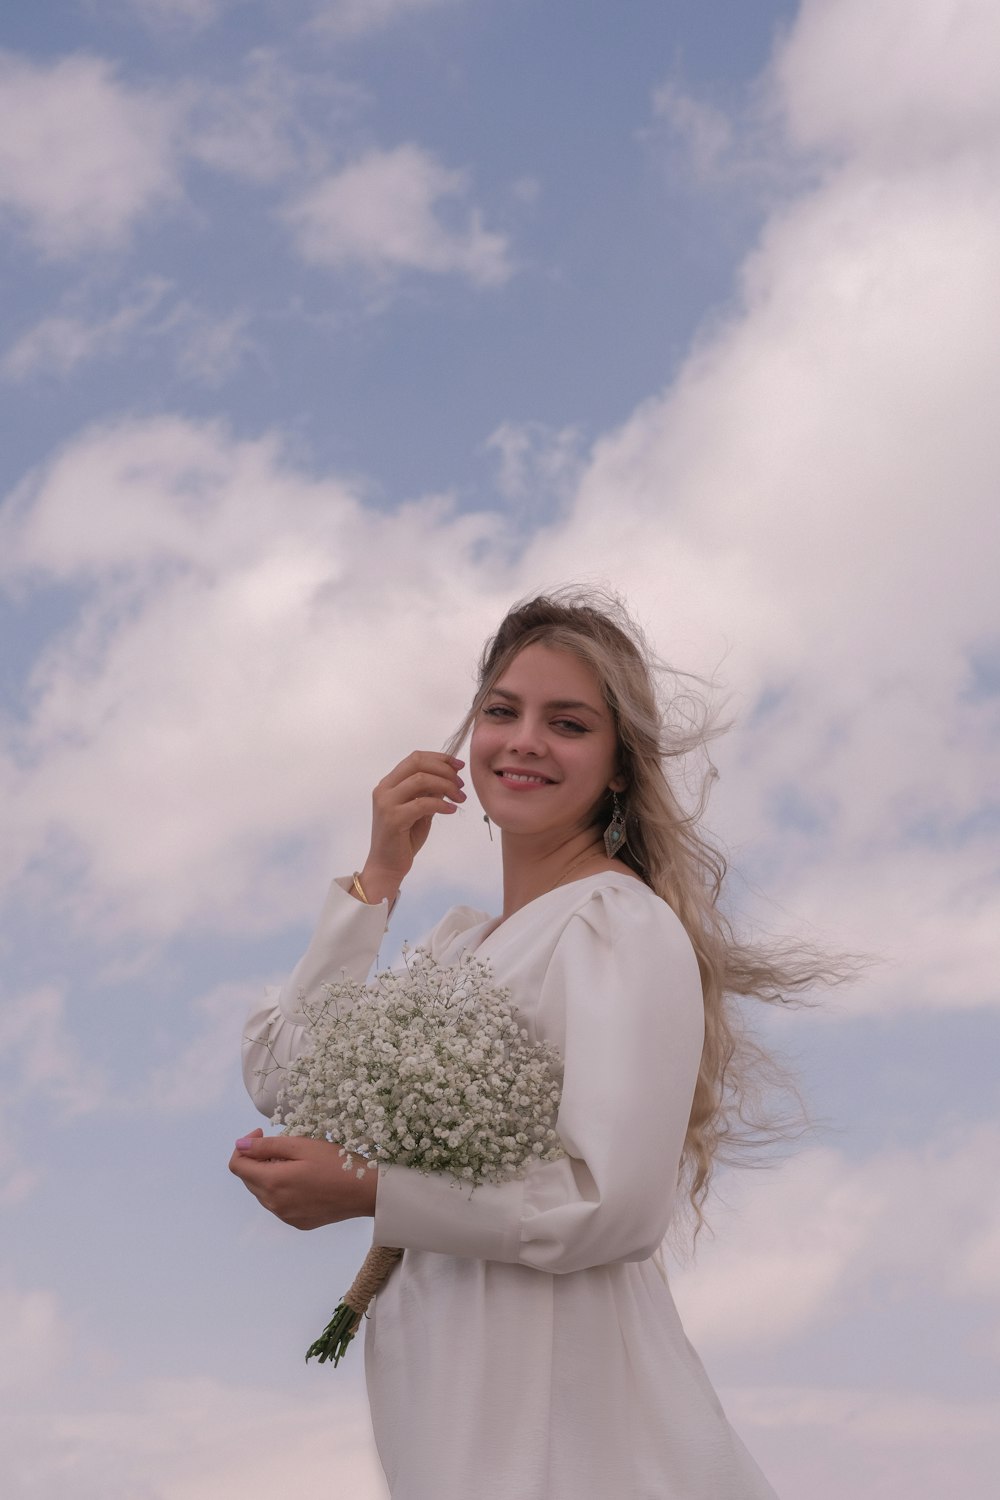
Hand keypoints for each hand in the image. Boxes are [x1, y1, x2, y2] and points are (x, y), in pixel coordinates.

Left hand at [228, 1128, 376, 1229]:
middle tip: (284, 1146)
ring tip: (297, 1163)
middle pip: (249, 1179)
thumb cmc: (335, 1162)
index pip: (237, 1166)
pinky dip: (282, 1189)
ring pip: (263, 1192)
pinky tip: (304, 1180)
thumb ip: (266, 1146)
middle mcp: (273, 1204)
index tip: (262, 1133)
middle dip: (258, 1159)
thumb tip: (239, 1145)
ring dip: (270, 1174)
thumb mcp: (301, 1146)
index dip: (244, 1146)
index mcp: (272, 1182)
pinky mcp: (297, 1222)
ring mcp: (285, 1216)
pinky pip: (279, 1203)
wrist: (365, 1192)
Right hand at [361, 751, 465, 898]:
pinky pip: (422, 803)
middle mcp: (384, 789)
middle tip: (461, 784)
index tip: (459, 766)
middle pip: (417, 763)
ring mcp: (386, 803)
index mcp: (389, 783)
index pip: (415, 758)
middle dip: (444, 769)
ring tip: (460, 798)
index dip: (440, 758)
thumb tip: (449, 776)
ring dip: (446, 786)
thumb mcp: (421, 811)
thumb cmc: (403, 839)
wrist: (387, 866)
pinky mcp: (393, 818)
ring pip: (421, 780)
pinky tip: (451, 810)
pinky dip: (441, 804)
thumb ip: (430, 793)